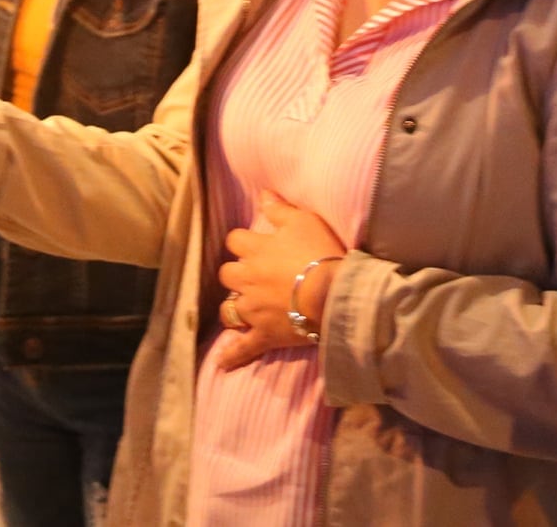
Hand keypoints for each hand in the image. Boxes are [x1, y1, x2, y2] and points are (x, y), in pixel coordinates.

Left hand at [214, 194, 346, 370]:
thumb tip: (262, 192)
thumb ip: (280, 208)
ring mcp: (253, 309)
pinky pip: (243, 347)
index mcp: (254, 250)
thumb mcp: (304, 221)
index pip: (234, 240)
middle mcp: (247, 279)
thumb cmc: (321, 252)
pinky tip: (222, 363)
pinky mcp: (264, 334)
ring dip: (233, 307)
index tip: (254, 245)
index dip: (243, 242)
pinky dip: (232, 355)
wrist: (334, 294)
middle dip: (236, 274)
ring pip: (228, 309)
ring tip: (241, 308)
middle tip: (252, 276)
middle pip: (227, 274)